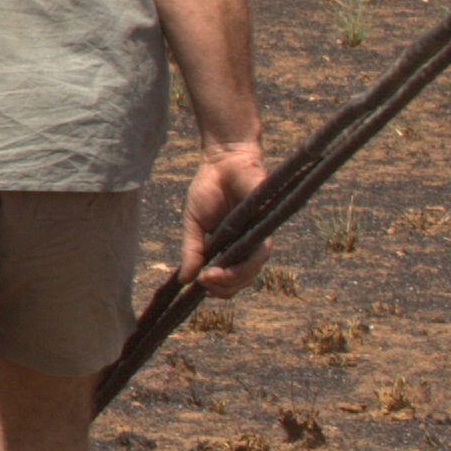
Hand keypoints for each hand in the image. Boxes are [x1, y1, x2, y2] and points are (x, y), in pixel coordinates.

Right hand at [176, 139, 270, 281]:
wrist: (222, 162)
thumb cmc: (209, 189)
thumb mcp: (193, 224)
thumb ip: (192, 251)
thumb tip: (184, 281)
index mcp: (231, 246)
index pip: (230, 277)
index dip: (218, 287)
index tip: (199, 286)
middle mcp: (247, 244)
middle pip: (243, 279)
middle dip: (224, 288)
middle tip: (204, 283)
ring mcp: (258, 236)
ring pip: (252, 270)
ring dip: (232, 280)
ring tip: (210, 278)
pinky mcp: (265, 225)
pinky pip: (259, 253)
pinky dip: (242, 266)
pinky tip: (221, 268)